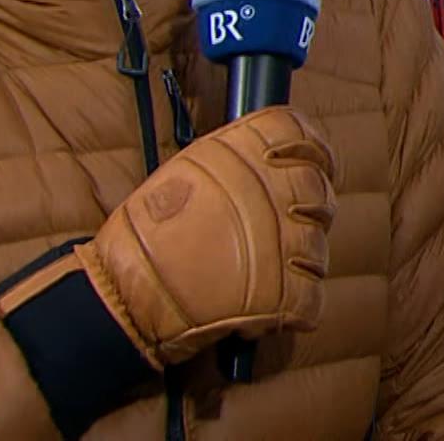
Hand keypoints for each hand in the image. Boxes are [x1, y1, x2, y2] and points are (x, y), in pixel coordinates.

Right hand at [75, 107, 335, 366]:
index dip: (313, 151)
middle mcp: (272, 189)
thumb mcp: (186, 171)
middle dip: (306, 213)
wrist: (126, 296)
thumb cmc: (146, 236)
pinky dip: (293, 308)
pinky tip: (262, 309)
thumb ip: (235, 159)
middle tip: (275, 234)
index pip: (300, 132)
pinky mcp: (288, 293)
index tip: (313, 167)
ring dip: (295, 264)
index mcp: (244, 153)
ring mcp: (285, 241)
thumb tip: (272, 159)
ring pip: (317, 248)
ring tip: (255, 276)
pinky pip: (312, 298)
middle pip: (317, 191)